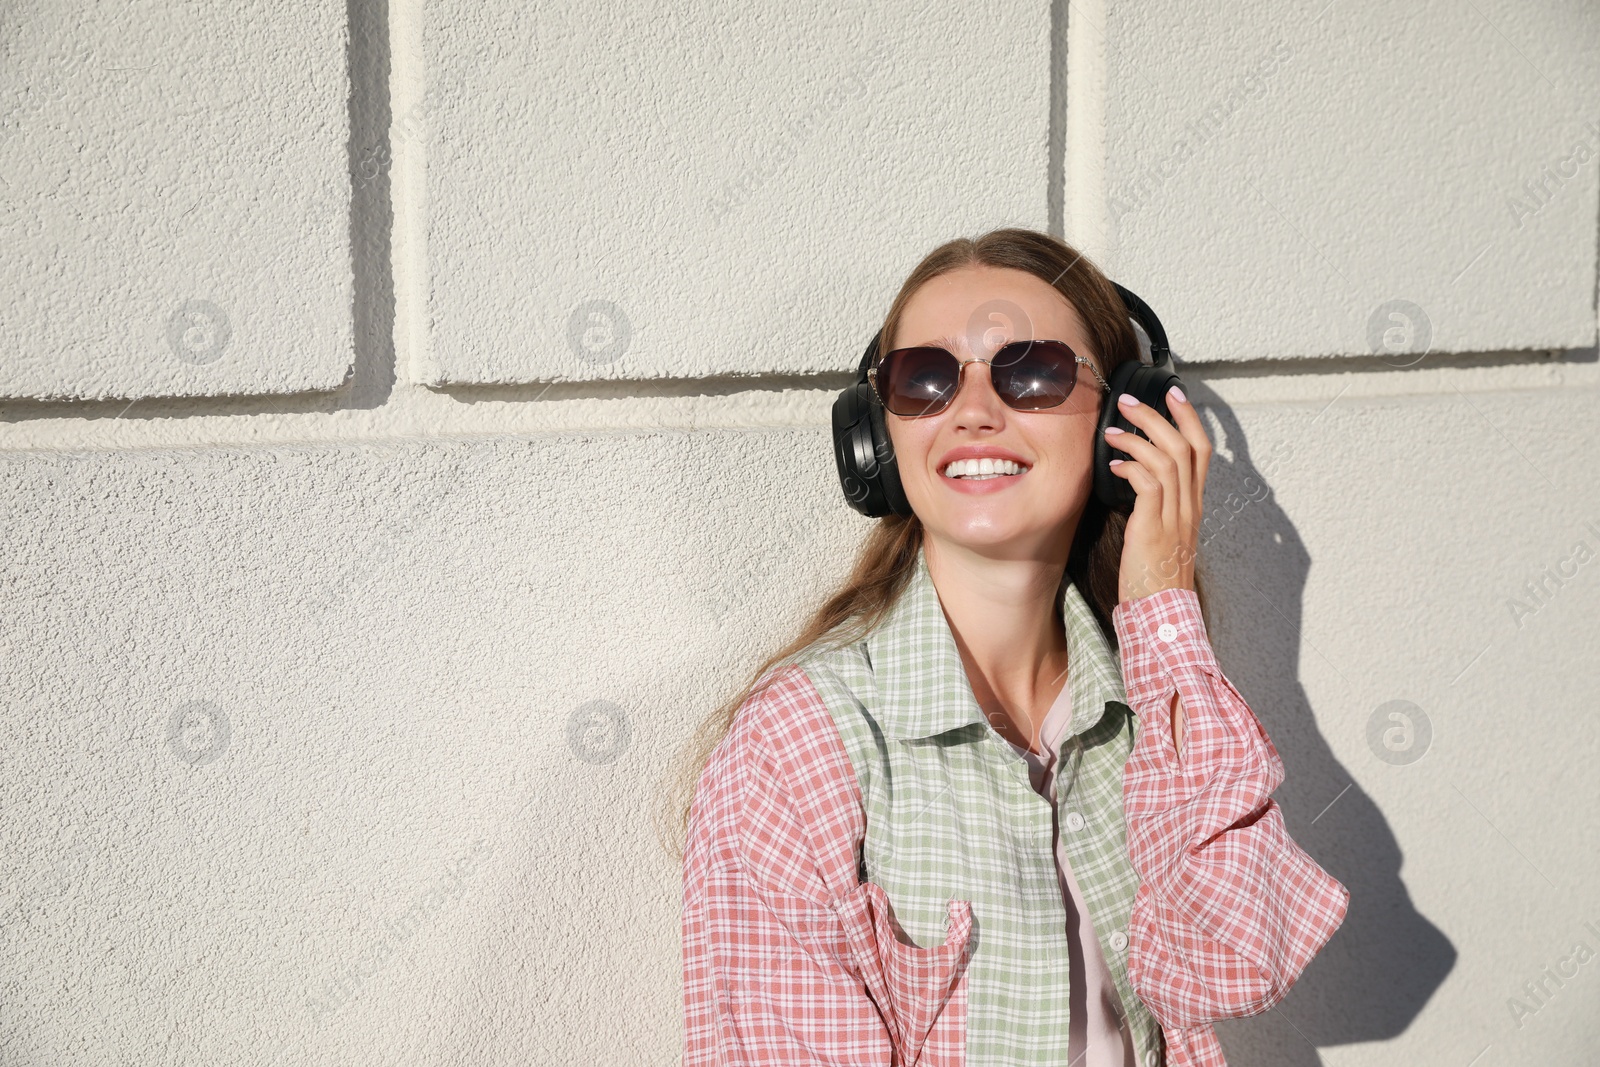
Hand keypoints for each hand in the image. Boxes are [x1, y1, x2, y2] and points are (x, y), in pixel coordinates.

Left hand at [1103, 385, 1211, 603]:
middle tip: (1129, 400)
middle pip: (1186, 446)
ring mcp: (1175, 517)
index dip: (1189, 418)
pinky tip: (1112, 466)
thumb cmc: (1155, 577)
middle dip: (1159, 415)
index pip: (1201, 451)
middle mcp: (1189, 507)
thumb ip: (1154, 505)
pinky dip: (1131, 468)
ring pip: (1168, 458)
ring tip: (1111, 430)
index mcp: (1192, 506)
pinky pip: (1150, 484)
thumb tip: (1133, 477)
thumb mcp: (1160, 534)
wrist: (1162, 613)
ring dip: (1138, 436)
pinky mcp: (1154, 529)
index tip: (1173, 393)